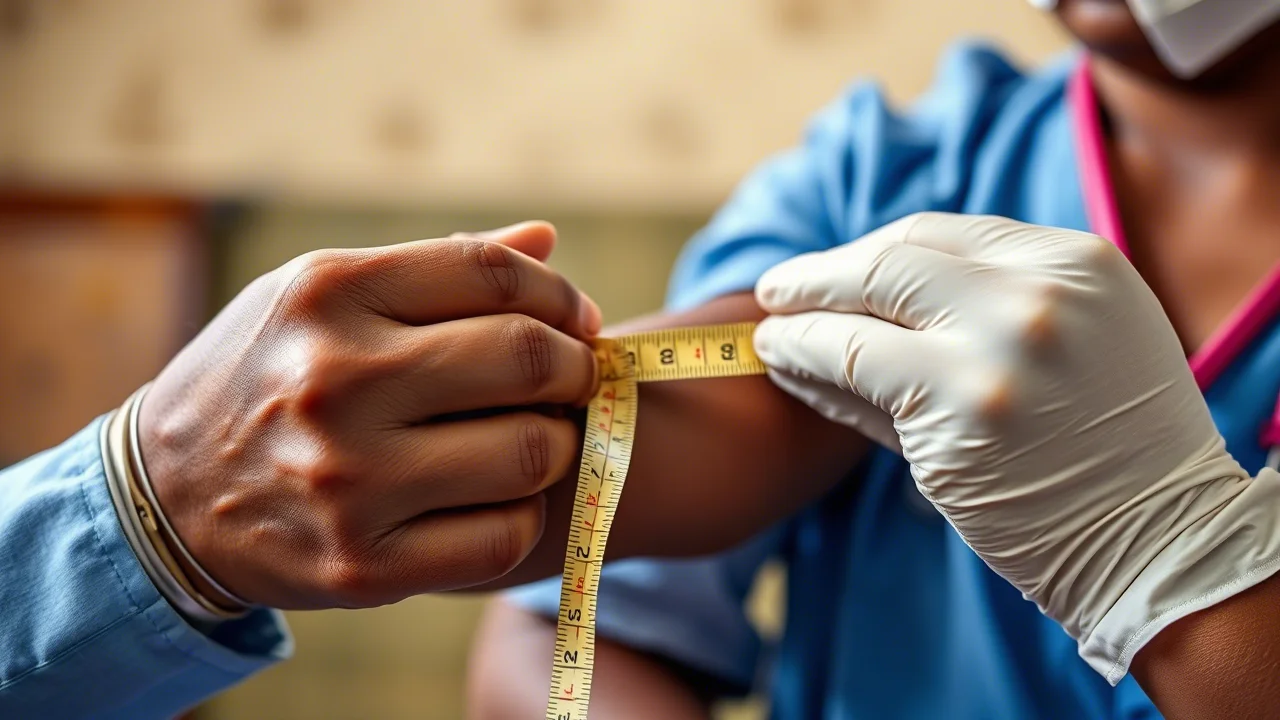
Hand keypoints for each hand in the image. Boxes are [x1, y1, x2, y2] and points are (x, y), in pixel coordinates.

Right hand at [139, 222, 602, 608]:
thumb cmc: (268, 378)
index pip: (492, 273)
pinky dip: (521, 515)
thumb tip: (547, 238)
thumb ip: (436, 267)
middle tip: (574, 377)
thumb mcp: (321, 298)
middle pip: (525, 359)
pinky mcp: (363, 566)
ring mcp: (348, 481)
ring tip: (534, 436)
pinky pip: (502, 537)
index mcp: (327, 295)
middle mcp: (334, 382)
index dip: (557, 294)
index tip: (575, 320)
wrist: (166, 500)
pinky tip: (496, 498)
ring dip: (556, 443)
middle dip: (575, 367)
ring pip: (530, 453)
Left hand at [753, 212, 1279, 679]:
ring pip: (861, 305)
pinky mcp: (958, 408)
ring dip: (801, 316)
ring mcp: (997, 346)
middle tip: (777, 289)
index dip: (872, 251)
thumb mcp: (1075, 344)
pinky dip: (804, 359)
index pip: (940, 235)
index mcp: (1075, 261)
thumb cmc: (1107, 450)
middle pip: (894, 256)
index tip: (834, 269)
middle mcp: (1038, 290)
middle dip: (822, 272)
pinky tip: (783, 364)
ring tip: (768, 333)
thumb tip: (872, 297)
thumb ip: (986, 309)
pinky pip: (850, 364)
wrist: (1155, 541)